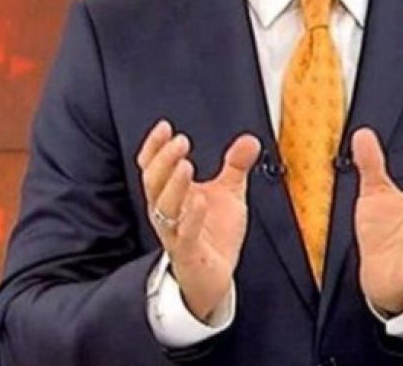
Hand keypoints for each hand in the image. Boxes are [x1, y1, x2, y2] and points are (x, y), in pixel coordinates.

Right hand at [137, 120, 260, 321]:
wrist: (214, 276)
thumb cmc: (214, 234)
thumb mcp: (228, 194)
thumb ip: (235, 167)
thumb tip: (249, 140)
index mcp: (171, 195)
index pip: (153, 168)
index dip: (155, 148)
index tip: (165, 127)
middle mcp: (167, 212)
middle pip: (154, 183)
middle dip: (164, 160)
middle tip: (179, 141)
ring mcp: (175, 233)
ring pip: (164, 207)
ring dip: (173, 185)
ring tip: (185, 164)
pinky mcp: (189, 253)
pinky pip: (186, 234)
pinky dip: (192, 217)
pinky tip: (199, 200)